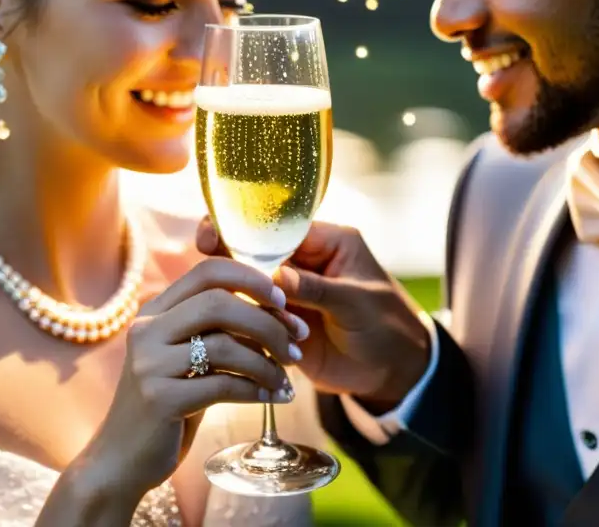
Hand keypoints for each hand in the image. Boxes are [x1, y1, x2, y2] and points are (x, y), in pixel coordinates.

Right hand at [79, 259, 300, 500]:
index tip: (283, 302)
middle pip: (219, 302)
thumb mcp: (187, 358)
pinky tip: (273, 397)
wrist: (121, 460)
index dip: (252, 279)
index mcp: (155, 311)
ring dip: (267, 362)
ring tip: (286, 379)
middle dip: (268, 321)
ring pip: (224, 344)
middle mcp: (146, 329)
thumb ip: (217, 330)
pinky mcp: (159, 400)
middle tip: (296, 342)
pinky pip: (222, 385)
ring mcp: (149, 364)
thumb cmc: (168, 404)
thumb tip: (279, 311)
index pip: (207, 271)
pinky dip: (256, 390)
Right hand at [197, 219, 429, 413]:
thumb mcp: (358, 302)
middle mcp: (302, 263)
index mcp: (325, 242)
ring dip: (235, 292)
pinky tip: (227, 327)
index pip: (278, 226)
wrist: (395, 373)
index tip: (215, 232)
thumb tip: (279, 276)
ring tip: (220, 300)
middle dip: (227, 252)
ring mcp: (288, 294)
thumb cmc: (388, 326)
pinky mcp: (279, 325)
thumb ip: (319, 288)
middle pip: (255, 251)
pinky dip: (240, 323)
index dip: (245, 227)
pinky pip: (251, 317)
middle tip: (203, 253)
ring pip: (247, 284)